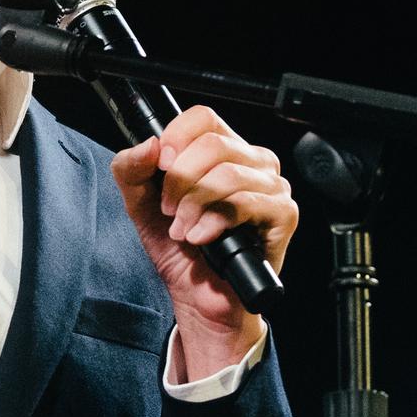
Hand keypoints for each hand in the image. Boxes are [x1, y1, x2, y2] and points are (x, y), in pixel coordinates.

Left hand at [109, 106, 298, 378]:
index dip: (176, 138)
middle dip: (179, 180)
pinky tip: (203, 239)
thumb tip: (148, 144)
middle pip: (214, 144)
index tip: (159, 167)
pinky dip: (215, 222)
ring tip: (184, 231)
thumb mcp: (142, 204)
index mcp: (225, 151)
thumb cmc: (180, 250)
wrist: (197, 297)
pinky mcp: (283, 216)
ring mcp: (272, 188)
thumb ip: (132, 169)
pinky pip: (247, 204)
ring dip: (194, 206)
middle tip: (169, 211)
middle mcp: (254, 163)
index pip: (204, 118)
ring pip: (228, 174)